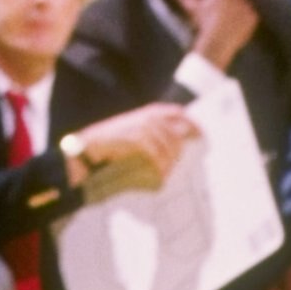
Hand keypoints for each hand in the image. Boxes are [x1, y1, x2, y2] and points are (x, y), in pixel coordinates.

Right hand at [81, 103, 200, 185]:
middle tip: (173, 166)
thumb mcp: (134, 134)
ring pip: (168, 148)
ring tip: (163, 174)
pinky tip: (158, 176)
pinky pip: (157, 156)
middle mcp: (148, 117)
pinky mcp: (137, 139)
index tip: (201, 134)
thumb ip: (154, 137)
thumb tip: (178, 146)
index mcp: (148, 113)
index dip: (192, 123)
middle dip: (178, 153)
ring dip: (168, 164)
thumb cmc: (112, 145)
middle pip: (176, 136)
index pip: (177, 113)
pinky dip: (159, 168)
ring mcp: (142, 127)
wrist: (89, 148)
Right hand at [178, 0, 258, 71]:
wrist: (216, 41)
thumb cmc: (202, 22)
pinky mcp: (254, 18)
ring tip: (230, 18)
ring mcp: (247, 6)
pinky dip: (246, 18)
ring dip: (240, 7)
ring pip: (246, 2)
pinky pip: (252, 14)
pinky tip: (236, 24)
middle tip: (225, 8)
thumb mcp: (191, 6)